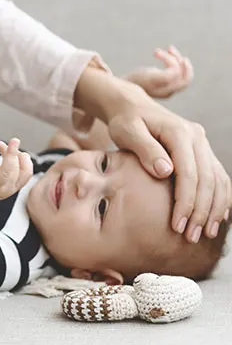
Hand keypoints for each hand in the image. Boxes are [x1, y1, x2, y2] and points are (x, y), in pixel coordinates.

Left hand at [0, 138, 32, 204]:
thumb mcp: (3, 173)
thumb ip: (11, 161)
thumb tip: (18, 146)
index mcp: (14, 186)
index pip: (27, 172)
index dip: (25, 159)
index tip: (16, 150)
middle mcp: (5, 188)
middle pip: (16, 170)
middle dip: (15, 154)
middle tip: (15, 140)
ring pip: (4, 172)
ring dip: (7, 156)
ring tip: (2, 143)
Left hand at [75, 67, 230, 241]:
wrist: (132, 107)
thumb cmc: (125, 122)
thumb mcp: (127, 132)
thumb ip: (145, 150)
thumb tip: (166, 172)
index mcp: (179, 132)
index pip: (189, 173)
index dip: (185, 201)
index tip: (177, 225)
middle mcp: (197, 137)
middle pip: (207, 180)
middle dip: (201, 211)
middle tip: (191, 237)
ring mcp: (202, 145)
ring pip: (217, 180)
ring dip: (213, 209)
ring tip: (205, 233)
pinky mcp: (201, 153)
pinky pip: (217, 177)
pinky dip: (219, 198)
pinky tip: (215, 218)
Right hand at [124, 46, 193, 98]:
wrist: (122, 85)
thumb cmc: (135, 80)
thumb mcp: (149, 77)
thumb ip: (165, 76)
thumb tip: (177, 71)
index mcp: (168, 91)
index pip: (182, 79)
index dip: (185, 68)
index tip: (179, 56)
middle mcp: (169, 90)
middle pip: (183, 75)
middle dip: (178, 60)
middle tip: (169, 49)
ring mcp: (165, 85)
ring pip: (178, 70)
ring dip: (171, 57)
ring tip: (159, 50)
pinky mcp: (160, 79)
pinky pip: (171, 68)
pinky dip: (167, 59)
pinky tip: (157, 52)